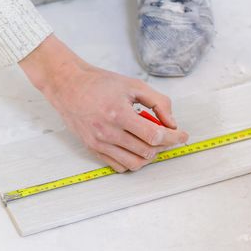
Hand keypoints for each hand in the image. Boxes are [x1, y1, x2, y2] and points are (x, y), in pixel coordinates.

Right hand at [19, 35, 187, 171]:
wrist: (68, 86)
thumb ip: (159, 102)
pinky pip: (118, 166)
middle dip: (164, 145)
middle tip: (168, 136)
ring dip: (149, 156)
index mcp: (119, 114)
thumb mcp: (135, 85)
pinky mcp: (92, 149)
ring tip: (151, 142)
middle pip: (147, 151)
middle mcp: (108, 132)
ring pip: (134, 164)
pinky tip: (135, 147)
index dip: (173, 138)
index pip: (154, 136)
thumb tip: (172, 123)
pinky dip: (132, 161)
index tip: (182, 135)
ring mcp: (99, 143)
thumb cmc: (100, 84)